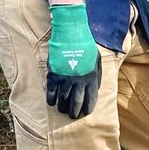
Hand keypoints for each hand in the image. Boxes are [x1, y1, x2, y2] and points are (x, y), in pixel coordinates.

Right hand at [46, 4, 100, 119]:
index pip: (90, 100)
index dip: (87, 109)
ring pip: (63, 100)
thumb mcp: (97, 59)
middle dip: (74, 112)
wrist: (70, 33)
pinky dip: (51, 99)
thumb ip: (98, 75)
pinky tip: (51, 102)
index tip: (84, 113)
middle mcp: (79, 82)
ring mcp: (66, 80)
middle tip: (72, 116)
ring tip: (62, 110)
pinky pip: (51, 93)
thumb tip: (96, 88)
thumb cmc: (85, 45)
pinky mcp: (54, 76)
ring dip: (62, 108)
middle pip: (76, 103)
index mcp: (91, 78)